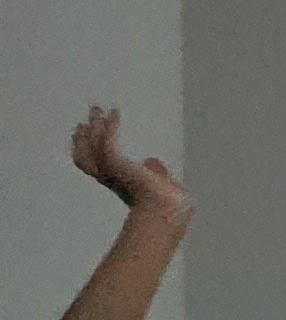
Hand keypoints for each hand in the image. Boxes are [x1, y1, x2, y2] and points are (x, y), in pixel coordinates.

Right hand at [71, 107, 188, 231]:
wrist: (168, 210)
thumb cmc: (167, 203)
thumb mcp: (159, 184)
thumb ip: (154, 171)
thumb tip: (151, 160)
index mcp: (116, 183)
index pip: (92, 165)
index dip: (86, 150)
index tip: (86, 136)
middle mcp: (108, 177)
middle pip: (85, 154)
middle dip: (83, 137)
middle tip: (85, 121)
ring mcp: (111, 171)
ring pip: (93, 145)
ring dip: (95, 126)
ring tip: (96, 109)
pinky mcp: (118, 164)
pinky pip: (108, 141)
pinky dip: (110, 126)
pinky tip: (115, 113)